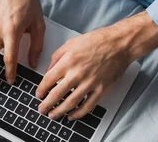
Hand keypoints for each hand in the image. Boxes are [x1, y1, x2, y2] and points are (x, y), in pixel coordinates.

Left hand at [35, 11, 157, 119]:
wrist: (119, 44)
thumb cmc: (98, 41)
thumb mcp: (71, 43)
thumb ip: (57, 57)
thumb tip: (48, 71)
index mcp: (68, 61)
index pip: (48, 80)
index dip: (41, 90)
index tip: (38, 95)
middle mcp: (78, 73)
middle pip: (57, 94)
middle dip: (46, 105)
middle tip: (41, 110)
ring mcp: (90, 83)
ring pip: (71, 103)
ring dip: (59, 111)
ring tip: (53, 115)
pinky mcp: (101, 89)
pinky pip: (88, 106)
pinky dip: (78, 113)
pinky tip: (72, 116)